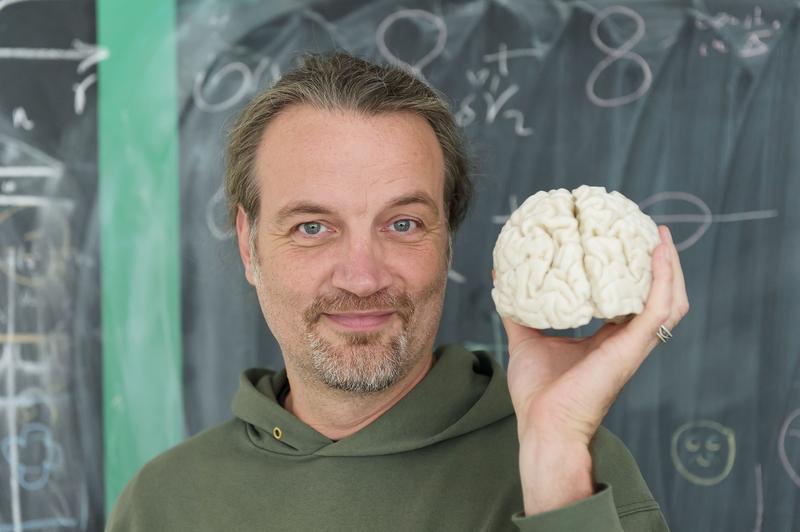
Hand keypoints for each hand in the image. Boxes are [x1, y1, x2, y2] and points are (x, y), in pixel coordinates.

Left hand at [498, 226, 688, 513]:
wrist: (544, 426)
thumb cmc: (538, 393)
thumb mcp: (526, 339)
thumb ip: (519, 309)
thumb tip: (501, 275)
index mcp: (607, 340)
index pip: (630, 301)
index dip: (634, 273)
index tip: (626, 243)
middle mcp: (626, 340)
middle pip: (657, 297)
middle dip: (660, 265)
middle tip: (649, 232)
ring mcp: (633, 345)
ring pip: (669, 300)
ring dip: (670, 268)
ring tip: (659, 236)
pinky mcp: (632, 348)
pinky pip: (660, 308)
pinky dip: (664, 279)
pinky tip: (658, 253)